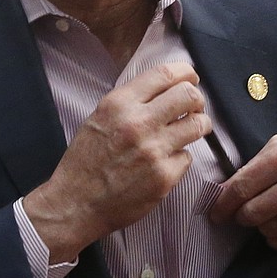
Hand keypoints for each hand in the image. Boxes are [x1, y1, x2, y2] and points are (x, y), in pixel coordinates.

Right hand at [24, 62, 210, 261]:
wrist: (76, 204)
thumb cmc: (86, 162)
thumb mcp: (99, 118)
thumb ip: (131, 101)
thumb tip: (166, 88)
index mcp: (119, 104)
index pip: (165, 74)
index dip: (186, 73)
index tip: (191, 79)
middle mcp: (137, 123)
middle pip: (189, 95)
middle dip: (197, 100)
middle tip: (195, 108)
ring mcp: (153, 150)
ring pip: (198, 124)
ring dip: (199, 125)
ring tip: (190, 130)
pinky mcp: (164, 176)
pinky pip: (187, 157)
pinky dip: (180, 158)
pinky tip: (165, 163)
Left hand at [209, 124, 276, 252]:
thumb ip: (262, 162)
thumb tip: (233, 187)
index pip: (241, 187)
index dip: (223, 204)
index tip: (216, 212)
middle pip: (251, 212)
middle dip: (241, 216)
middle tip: (243, 213)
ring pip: (268, 230)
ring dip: (262, 227)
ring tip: (268, 215)